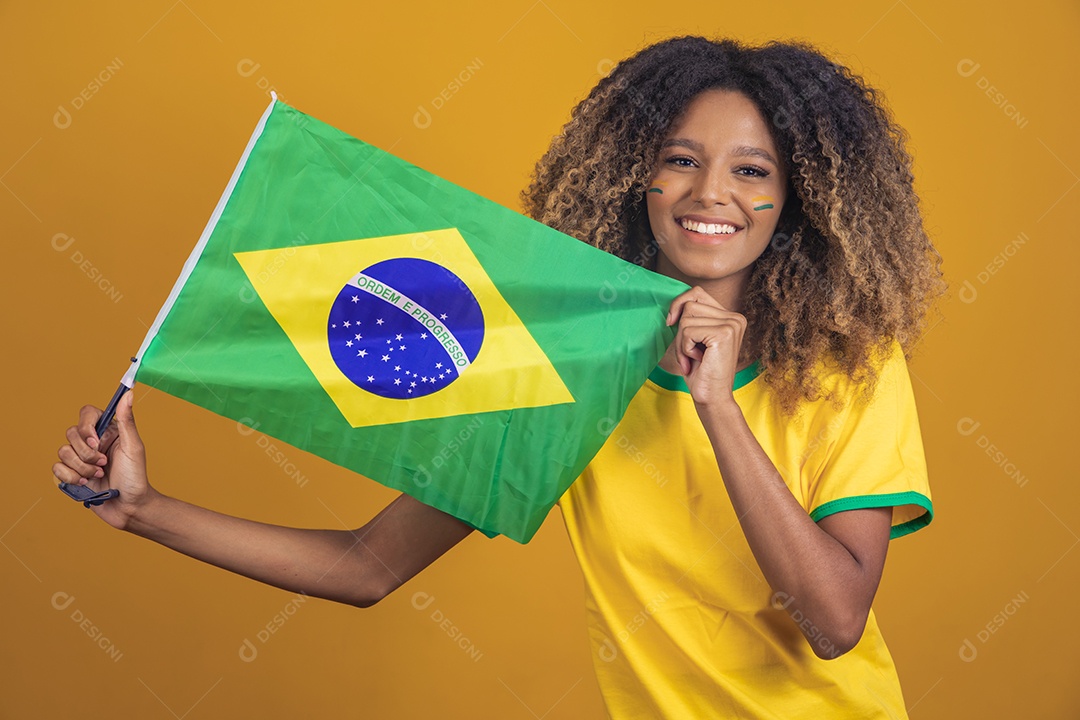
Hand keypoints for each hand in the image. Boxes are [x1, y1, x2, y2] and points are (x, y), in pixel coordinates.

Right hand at [52, 390, 156, 529]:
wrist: (128, 507)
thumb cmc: (135, 477)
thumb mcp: (134, 447)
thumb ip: (128, 420)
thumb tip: (129, 393)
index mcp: (107, 431)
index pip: (86, 414)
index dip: (86, 426)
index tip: (96, 441)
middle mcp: (92, 442)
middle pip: (71, 433)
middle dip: (86, 453)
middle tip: (103, 464)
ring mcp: (80, 459)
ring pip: (62, 452)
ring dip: (81, 468)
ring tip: (98, 476)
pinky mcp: (71, 474)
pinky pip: (57, 469)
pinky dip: (71, 477)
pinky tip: (86, 484)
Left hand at [665, 286, 746, 406]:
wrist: (712, 398)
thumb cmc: (700, 371)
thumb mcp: (693, 338)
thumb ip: (690, 317)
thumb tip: (675, 301)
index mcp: (731, 316)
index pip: (697, 293)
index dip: (678, 305)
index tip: (670, 323)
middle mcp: (736, 317)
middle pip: (689, 304)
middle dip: (680, 331)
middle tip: (689, 353)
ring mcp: (732, 324)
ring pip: (686, 318)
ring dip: (681, 342)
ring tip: (693, 358)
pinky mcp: (724, 334)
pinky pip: (688, 331)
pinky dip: (684, 348)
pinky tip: (697, 361)